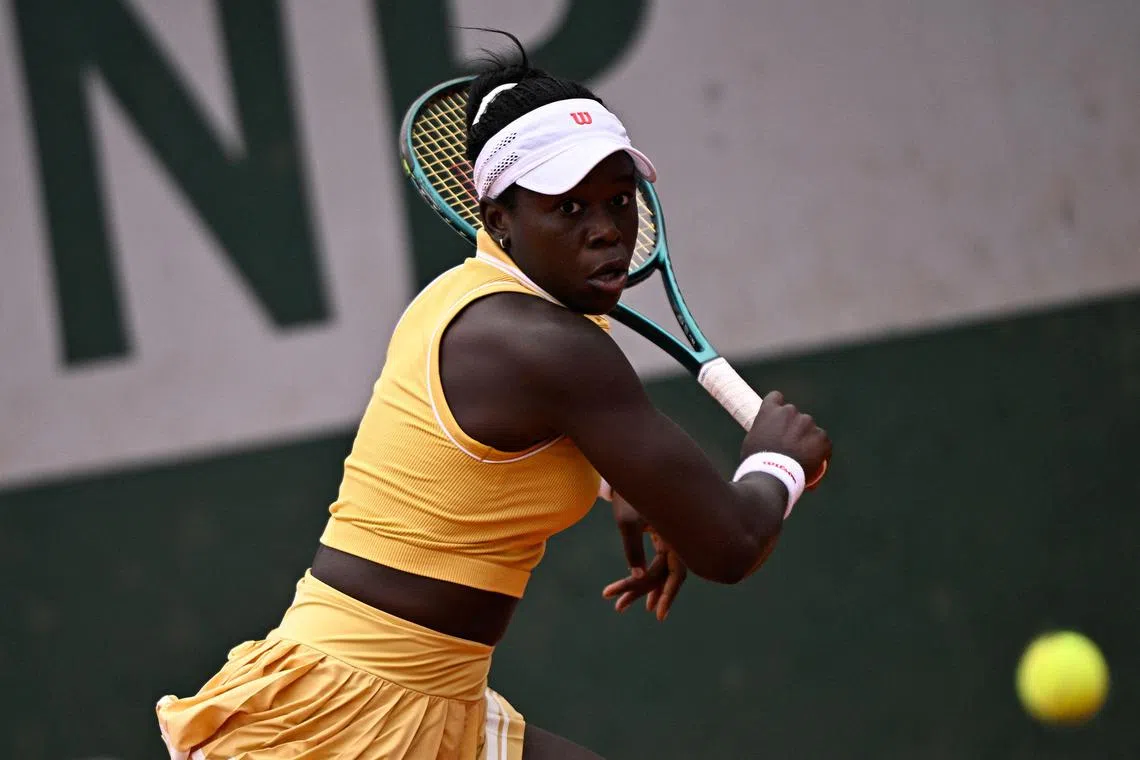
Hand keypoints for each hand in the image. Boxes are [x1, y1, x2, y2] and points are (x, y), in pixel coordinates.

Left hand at [602, 492, 687, 620]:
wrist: (629, 466)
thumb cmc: (628, 492)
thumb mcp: (627, 521)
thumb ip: (634, 549)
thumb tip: (639, 577)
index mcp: (675, 535)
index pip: (675, 574)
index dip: (667, 596)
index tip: (657, 614)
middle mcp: (676, 538)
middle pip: (665, 575)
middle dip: (643, 593)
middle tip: (618, 607)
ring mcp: (669, 536)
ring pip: (660, 569)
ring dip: (641, 586)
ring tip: (619, 603)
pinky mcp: (660, 533)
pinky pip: (657, 559)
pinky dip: (645, 573)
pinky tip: (633, 584)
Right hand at [742, 390, 830, 484]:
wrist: (772, 476)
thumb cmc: (757, 462)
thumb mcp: (752, 440)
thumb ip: (763, 431)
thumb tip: (767, 435)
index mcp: (770, 410)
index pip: (776, 397)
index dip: (777, 408)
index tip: (778, 419)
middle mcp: (790, 411)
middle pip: (794, 415)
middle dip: (793, 426)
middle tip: (789, 445)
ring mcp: (807, 423)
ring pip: (809, 428)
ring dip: (806, 437)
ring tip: (801, 457)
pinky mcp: (821, 437)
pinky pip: (822, 441)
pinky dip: (819, 449)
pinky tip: (813, 460)